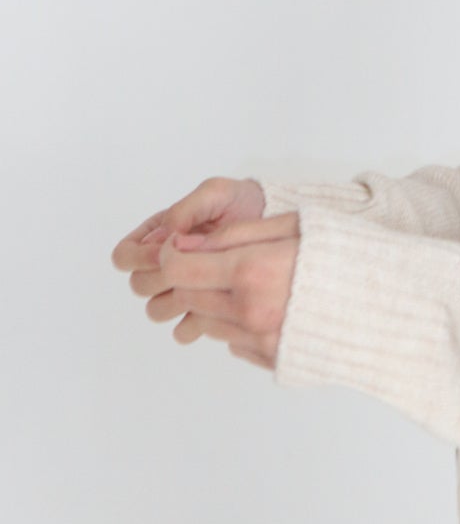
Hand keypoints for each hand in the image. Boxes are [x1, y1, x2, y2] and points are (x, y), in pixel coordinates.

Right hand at [112, 178, 298, 369]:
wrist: (271, 222)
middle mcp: (162, 264)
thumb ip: (186, 209)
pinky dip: (195, 321)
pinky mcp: (200, 309)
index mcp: (156, 236)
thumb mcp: (214, 193)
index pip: (123, 256)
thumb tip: (166, 235)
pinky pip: (183, 330)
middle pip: (138, 285)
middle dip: (162, 277)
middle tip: (193, 266)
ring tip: (206, 284)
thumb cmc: (239, 203)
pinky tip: (216, 303)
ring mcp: (180, 289)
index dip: (140, 257)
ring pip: (156, 310)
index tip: (168, 250)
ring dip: (177, 301)